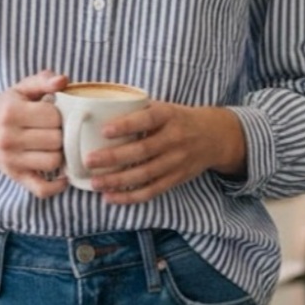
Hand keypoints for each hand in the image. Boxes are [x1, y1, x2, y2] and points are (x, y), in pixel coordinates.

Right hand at [0, 69, 69, 198]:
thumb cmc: (6, 106)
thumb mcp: (22, 88)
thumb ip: (43, 80)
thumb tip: (64, 80)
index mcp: (11, 113)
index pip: (53, 116)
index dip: (59, 114)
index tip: (53, 113)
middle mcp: (8, 138)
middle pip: (56, 140)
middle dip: (61, 133)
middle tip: (55, 129)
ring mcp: (11, 160)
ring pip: (53, 162)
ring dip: (60, 154)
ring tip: (55, 145)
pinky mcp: (15, 177)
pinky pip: (41, 189)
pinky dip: (57, 186)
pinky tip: (63, 175)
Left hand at [84, 102, 246, 203]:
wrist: (214, 137)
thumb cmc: (178, 119)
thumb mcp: (164, 107)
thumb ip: (138, 110)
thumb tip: (98, 111)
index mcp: (168, 116)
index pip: (146, 119)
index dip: (126, 126)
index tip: (104, 131)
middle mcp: (174, 139)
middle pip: (142, 150)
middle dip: (114, 158)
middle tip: (90, 160)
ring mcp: (176, 161)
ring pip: (145, 174)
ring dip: (118, 181)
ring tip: (95, 183)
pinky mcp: (176, 179)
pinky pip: (152, 191)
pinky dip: (130, 197)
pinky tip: (111, 197)